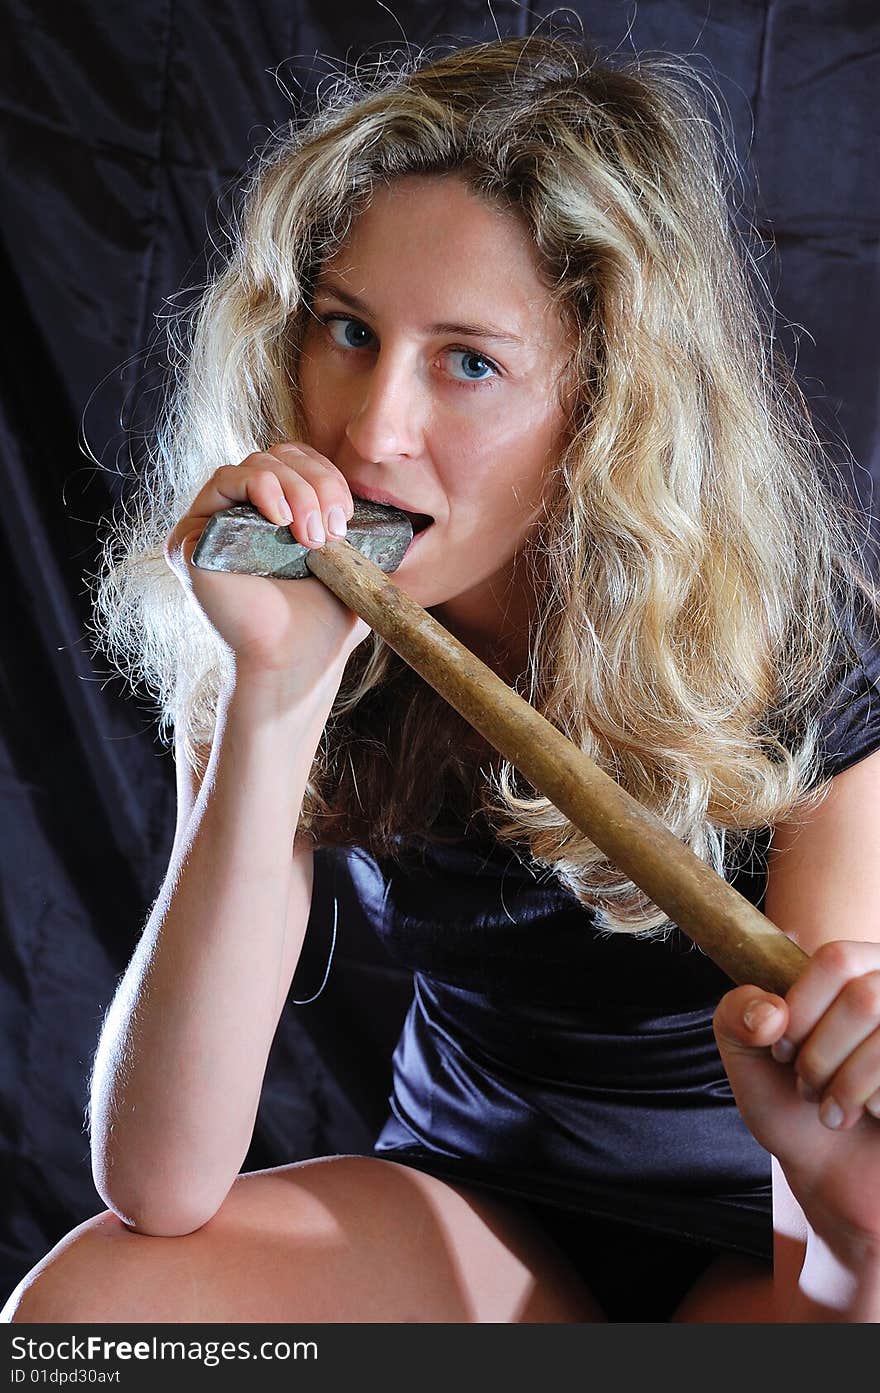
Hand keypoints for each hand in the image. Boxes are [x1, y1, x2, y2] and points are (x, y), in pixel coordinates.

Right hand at [164, 443, 370, 680]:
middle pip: (276, 457)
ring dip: (295, 491)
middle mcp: (236, 516)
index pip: (295, 461)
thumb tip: (390, 510)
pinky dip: (259, 488)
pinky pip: (222, 480)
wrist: (298, 663)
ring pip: (254, 465)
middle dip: (315, 484)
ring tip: (312, 537)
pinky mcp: (191, 538)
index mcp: (271, 517)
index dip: (325, 474)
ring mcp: (211, 525)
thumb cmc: (323, 625)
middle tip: (333, 531)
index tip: (347, 516)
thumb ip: (360, 530)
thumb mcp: (352, 565)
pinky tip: (282, 522)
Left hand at [713, 941, 879, 1269]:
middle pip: (864, 999)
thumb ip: (737, 1014)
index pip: (836, 958)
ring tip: (831, 1108)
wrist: (833, 1171)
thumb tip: (770, 1012)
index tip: (782, 1048)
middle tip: (806, 1086)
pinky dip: (873, 1105)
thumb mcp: (745, 1053)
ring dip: (845, 1085)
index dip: (802, 1008)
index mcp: (853, 970)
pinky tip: (869, 1115)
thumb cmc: (789, 1103)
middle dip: (820, 1055)